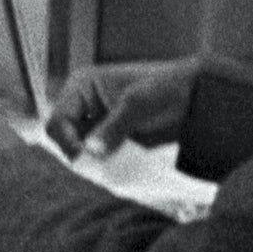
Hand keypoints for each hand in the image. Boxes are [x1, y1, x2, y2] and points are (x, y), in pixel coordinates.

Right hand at [40, 59, 197, 158]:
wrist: (196, 96)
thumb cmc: (167, 88)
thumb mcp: (138, 105)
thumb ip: (113, 128)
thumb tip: (91, 151)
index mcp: (80, 87)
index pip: (56, 122)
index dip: (67, 142)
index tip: (89, 155)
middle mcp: (82, 105)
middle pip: (63, 139)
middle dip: (81, 153)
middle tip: (105, 161)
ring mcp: (94, 123)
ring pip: (79, 151)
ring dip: (93, 161)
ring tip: (116, 161)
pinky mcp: (108, 138)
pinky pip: (96, 157)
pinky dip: (104, 164)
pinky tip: (120, 163)